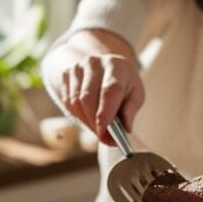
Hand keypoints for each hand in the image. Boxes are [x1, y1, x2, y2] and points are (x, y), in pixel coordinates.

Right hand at [45, 31, 144, 145]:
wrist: (106, 66)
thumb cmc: (124, 83)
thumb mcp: (136, 94)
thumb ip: (130, 111)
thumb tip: (124, 130)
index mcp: (116, 65)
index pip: (109, 90)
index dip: (105, 114)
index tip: (105, 133)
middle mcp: (94, 63)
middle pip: (88, 98)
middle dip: (94, 122)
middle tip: (104, 138)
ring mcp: (77, 68)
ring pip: (75, 102)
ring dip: (86, 121)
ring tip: (99, 130)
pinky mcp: (66, 75)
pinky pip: (68, 102)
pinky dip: (78, 116)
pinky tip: (89, 119)